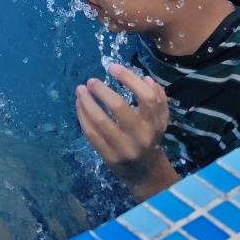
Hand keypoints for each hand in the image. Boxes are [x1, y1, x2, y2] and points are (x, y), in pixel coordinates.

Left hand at [75, 62, 172, 192]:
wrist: (145, 172)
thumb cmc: (150, 137)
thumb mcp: (159, 119)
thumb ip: (158, 99)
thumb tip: (146, 79)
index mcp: (155, 123)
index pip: (146, 97)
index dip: (129, 79)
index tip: (113, 67)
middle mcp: (141, 136)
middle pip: (119, 107)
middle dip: (101, 90)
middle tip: (91, 81)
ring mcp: (124, 148)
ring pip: (101, 121)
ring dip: (87, 102)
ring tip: (80, 90)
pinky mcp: (109, 157)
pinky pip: (91, 134)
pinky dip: (82, 116)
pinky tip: (79, 105)